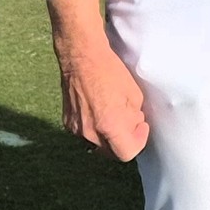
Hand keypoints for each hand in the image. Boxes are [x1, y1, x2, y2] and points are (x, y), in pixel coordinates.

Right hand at [49, 0, 148, 160]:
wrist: (81, 57)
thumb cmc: (110, 71)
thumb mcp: (134, 95)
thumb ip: (134, 117)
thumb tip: (132, 124)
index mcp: (109, 126)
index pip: (126, 153)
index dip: (138, 141)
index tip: (141, 125)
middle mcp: (90, 133)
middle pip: (112, 152)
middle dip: (124, 139)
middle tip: (131, 120)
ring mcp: (76, 129)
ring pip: (98, 143)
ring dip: (109, 134)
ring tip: (114, 112)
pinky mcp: (67, 122)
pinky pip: (85, 134)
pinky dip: (95, 127)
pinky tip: (99, 109)